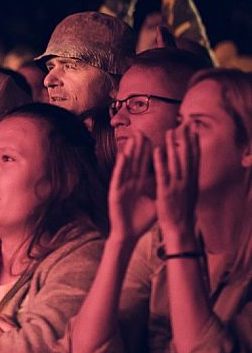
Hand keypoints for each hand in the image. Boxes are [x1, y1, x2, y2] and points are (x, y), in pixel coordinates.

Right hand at [108, 133, 156, 240]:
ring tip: (133, 139)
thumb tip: (176, 180)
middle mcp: (130, 182)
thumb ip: (162, 189)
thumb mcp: (156, 201)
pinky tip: (123, 156)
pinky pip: (118, 177)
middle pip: (135, 162)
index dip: (149, 151)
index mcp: (140, 184)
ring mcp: (122, 186)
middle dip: (138, 147)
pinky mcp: (115, 192)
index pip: (145, 165)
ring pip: (127, 166)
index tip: (154, 137)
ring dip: (129, 152)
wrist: (129, 233)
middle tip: (142, 132)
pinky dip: (120, 166)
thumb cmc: (142, 219)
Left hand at [153, 124, 199, 247]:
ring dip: (173, 146)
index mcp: (192, 181)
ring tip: (170, 132)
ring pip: (176, 162)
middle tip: (186, 124)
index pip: (194, 159)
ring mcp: (177, 186)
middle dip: (187, 139)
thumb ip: (188, 181)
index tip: (194, 131)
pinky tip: (158, 150)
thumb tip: (190, 171)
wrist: (179, 228)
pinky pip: (163, 174)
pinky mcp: (166, 192)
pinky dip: (160, 161)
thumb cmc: (182, 212)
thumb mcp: (188, 194)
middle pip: (188, 156)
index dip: (195, 144)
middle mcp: (187, 181)